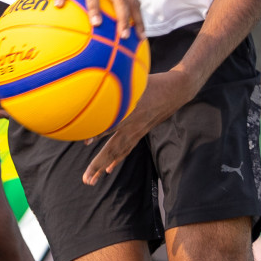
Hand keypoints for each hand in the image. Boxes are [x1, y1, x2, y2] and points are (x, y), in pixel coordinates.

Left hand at [82, 70, 198, 183]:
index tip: (84, 142)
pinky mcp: (140, 132)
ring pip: (118, 152)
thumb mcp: (136, 79)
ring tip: (92, 180)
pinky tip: (109, 168)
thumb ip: (118, 83)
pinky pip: (126, 149)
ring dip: (104, 166)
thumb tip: (97, 80)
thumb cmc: (153, 81)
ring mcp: (137, 131)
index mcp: (131, 111)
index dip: (98, 132)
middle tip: (86, 179)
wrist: (176, 90)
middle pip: (113, 148)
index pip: (112, 124)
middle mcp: (133, 125)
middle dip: (98, 164)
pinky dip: (116, 159)